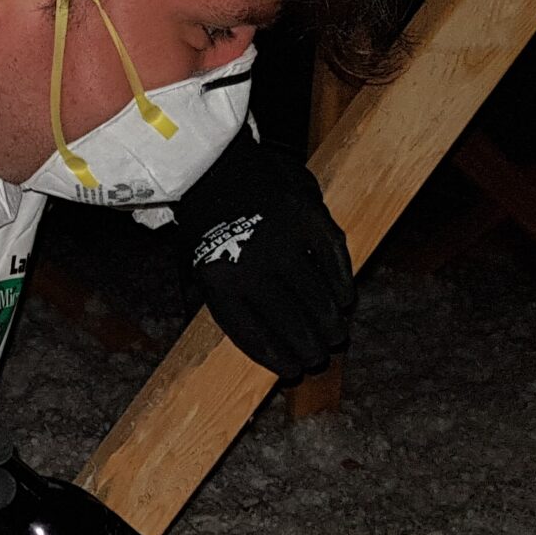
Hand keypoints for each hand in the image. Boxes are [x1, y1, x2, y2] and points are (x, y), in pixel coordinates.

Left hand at [173, 133, 356, 380]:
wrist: (213, 163)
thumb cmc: (202, 220)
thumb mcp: (190, 262)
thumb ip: (203, 300)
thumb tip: (208, 336)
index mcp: (221, 284)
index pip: (254, 335)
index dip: (278, 358)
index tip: (294, 370)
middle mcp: (253, 267)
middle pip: (290, 322)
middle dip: (309, 346)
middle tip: (320, 356)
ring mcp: (283, 242)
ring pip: (316, 297)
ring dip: (330, 322)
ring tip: (336, 334)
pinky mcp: (309, 218)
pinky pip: (333, 261)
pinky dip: (342, 283)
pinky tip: (345, 299)